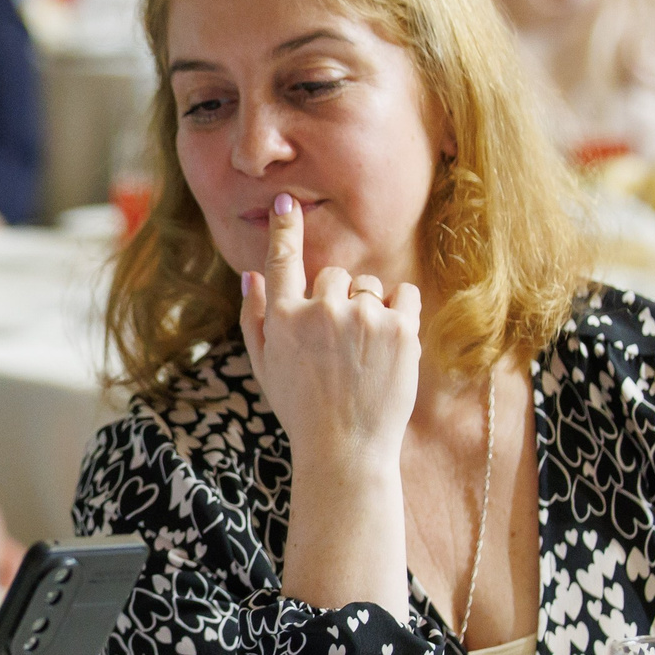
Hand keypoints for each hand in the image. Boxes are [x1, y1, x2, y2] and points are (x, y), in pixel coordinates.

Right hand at [241, 194, 420, 477]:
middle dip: (339, 299)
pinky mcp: (399, 330)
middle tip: (339, 343)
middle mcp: (321, 311)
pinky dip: (399, 310)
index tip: (287, 202)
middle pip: (335, 275)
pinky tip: (389, 343)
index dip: (285, 228)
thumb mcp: (264, 368)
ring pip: (369, 285)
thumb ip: (255, 318)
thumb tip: (251, 275)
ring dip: (369, 307)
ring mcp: (363, 318)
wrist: (346, 451)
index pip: (282, 259)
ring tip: (364, 352)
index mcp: (284, 319)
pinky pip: (403, 294)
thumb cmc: (302, 410)